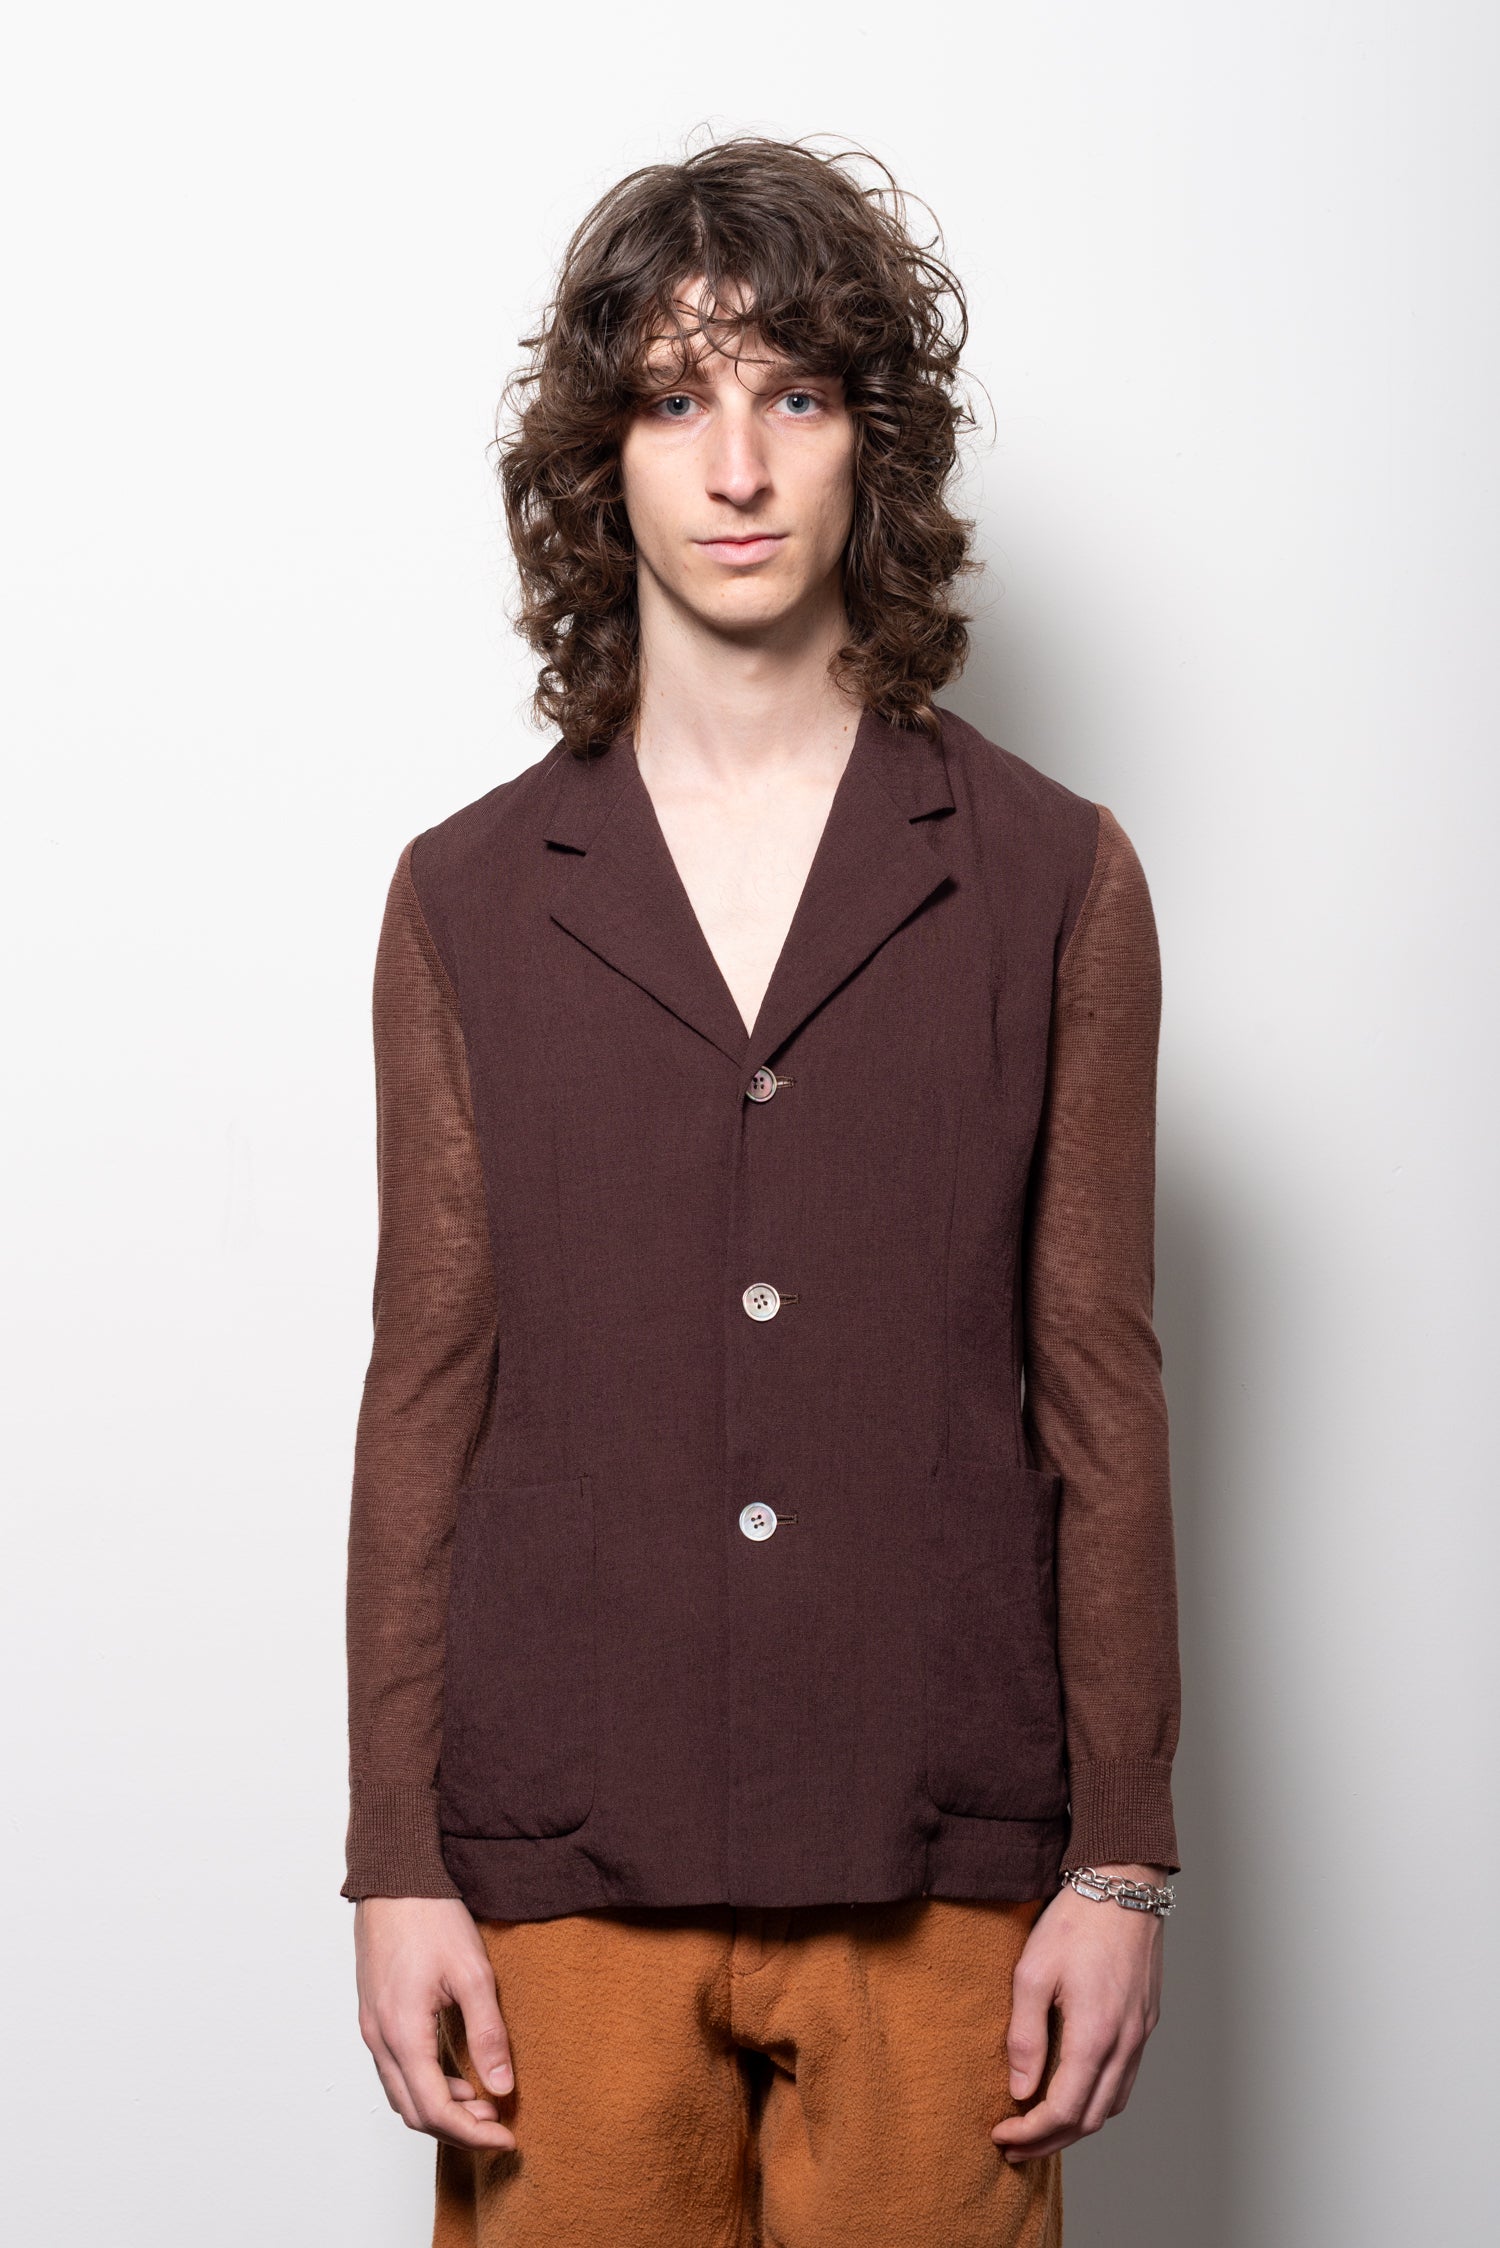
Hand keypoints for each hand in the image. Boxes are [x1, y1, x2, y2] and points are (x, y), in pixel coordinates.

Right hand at [354, 1896, 517, 2150]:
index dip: (472, 2134)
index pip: (435, 2110)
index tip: (507, 2138)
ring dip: (440, 2109)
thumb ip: (488, 2033)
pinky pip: (396, 2071)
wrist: (393, 1878)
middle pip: (414, 2112)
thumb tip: (502, 2087)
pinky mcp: (373, 2017)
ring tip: (483, 2101)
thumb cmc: (431, 1917)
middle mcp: (379, 2039)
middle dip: (457, 2129)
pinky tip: (456, 2074)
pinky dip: (425, 2086)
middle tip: (498, 2124)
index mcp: (403, 2033)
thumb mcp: (473, 1972)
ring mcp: (371, 2029)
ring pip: (401, 2095)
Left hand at [991, 1862, 1166, 2161]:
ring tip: (1038, 2126)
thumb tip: (1019, 2089)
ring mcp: (1140, 2035)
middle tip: (1013, 2145)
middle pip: (1090, 2120)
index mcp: (1095, 2035)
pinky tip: (1073, 2091)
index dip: (1031, 2133)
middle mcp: (1125, 2043)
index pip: (1064, 2111)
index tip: (1000, 2134)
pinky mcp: (1145, 2022)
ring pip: (1112, 2105)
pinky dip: (1097, 2100)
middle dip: (1050, 2141)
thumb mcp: (1032, 1971)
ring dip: (1075, 2125)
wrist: (1124, 1883)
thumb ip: (1025, 2036)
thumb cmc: (1075, 1920)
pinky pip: (1125, 2080)